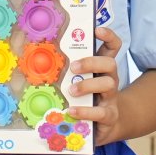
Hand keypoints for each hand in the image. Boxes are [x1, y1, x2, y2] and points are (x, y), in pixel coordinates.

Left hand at [66, 26, 123, 144]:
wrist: (106, 125)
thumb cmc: (88, 98)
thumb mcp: (81, 80)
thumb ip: (70, 70)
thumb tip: (42, 57)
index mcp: (102, 67)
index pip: (112, 46)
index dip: (108, 35)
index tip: (96, 29)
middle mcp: (110, 79)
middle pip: (110, 63)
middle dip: (91, 62)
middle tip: (73, 66)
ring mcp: (111, 97)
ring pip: (108, 84)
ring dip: (87, 85)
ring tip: (72, 91)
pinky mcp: (109, 116)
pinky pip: (101, 112)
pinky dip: (85, 111)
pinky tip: (71, 111)